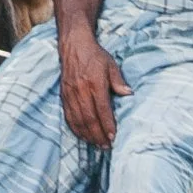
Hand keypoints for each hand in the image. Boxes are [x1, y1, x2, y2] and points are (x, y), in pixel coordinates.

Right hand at [58, 29, 128, 146]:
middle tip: (106, 146)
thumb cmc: (94, 55)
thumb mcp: (110, 64)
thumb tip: (129, 93)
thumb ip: (118, 81)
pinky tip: (82, 135)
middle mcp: (81, 90)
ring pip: (78, 120)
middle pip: (89, 118)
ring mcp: (71, 94)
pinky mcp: (64, 96)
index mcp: (94, 83)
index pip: (102, 108)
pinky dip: (75, 128)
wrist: (73, 45)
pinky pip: (69, 116)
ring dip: (87, 135)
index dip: (107, 124)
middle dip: (98, 135)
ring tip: (96, 144)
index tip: (113, 137)